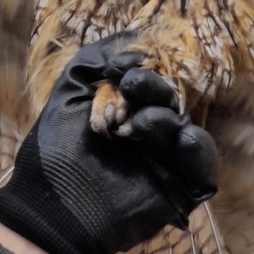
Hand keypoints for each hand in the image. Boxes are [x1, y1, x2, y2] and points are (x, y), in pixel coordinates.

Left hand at [0, 36, 217, 253]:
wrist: (50, 211)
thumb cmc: (52, 153)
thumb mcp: (69, 93)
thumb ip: (97, 59)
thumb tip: (135, 42)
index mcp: (124, 114)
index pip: (150, 85)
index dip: (143, 73)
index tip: (122, 72)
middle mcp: (147, 138)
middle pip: (171, 104)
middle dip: (154, 92)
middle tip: (130, 90)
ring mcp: (164, 166)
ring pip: (187, 132)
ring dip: (167, 121)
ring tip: (139, 125)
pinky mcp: (177, 193)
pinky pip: (203, 170)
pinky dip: (198, 152)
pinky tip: (182, 140)